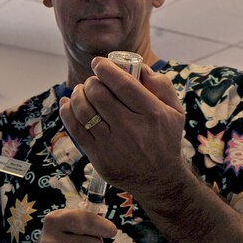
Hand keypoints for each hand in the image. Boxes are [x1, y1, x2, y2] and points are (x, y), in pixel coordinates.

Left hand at [59, 59, 185, 198]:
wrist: (158, 179)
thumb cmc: (164, 139)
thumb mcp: (175, 111)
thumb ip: (162, 85)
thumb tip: (139, 66)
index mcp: (152, 113)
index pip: (123, 84)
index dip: (105, 69)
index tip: (98, 63)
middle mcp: (131, 128)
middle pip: (99, 94)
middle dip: (91, 82)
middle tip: (92, 81)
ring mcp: (112, 143)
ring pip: (84, 110)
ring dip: (77, 94)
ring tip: (80, 91)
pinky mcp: (98, 155)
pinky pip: (75, 129)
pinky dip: (67, 112)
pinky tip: (68, 103)